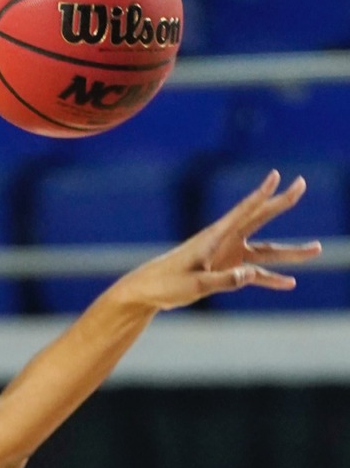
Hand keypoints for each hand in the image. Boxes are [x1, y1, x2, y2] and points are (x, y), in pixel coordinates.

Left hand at [112, 170, 321, 312]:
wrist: (148, 291)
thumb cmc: (166, 284)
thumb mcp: (194, 285)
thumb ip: (223, 280)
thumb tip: (250, 276)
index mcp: (214, 237)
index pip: (243, 211)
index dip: (261, 194)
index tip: (277, 176)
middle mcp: (225, 242)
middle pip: (259, 220)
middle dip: (281, 203)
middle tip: (302, 184)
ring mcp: (227, 257)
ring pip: (265, 252)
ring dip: (290, 253)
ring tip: (318, 249)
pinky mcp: (225, 272)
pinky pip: (254, 276)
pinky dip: (270, 279)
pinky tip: (290, 284)